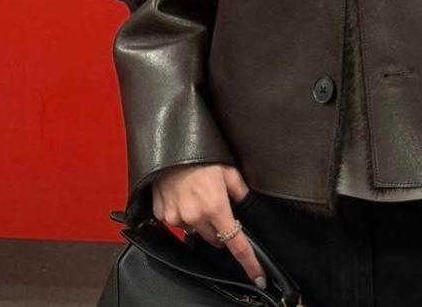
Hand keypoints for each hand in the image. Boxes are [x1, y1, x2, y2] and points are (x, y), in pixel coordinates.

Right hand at [152, 163, 266, 288]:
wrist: (170, 148)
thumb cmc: (200, 156)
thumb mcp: (227, 170)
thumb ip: (239, 190)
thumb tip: (247, 203)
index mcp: (216, 206)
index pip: (236, 242)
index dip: (248, 260)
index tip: (258, 275)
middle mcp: (196, 216)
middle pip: (214, 238)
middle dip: (219, 227)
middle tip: (216, 205)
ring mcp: (177, 218)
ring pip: (195, 231)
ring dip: (199, 220)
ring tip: (196, 195)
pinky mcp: (163, 216)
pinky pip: (178, 223)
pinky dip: (182, 214)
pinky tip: (183, 196)